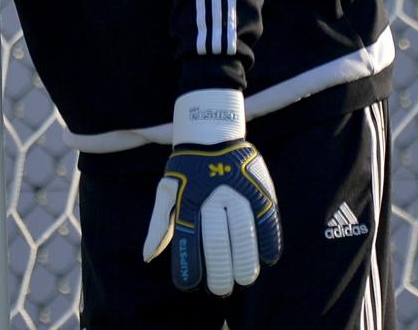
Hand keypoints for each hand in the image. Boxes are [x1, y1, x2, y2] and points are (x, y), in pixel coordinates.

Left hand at [142, 90, 282, 295]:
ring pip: (245, 234)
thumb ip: (160, 224)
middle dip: (220, 271)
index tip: (191, 286)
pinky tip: (267, 258)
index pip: (189, 242)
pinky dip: (269, 240)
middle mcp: (214, 197)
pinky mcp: (259, 186)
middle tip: (221, 288)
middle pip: (219, 243)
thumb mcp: (167, 190)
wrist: (212, 129)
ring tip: (245, 278)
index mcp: (188, 200)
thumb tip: (148, 258)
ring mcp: (239, 191)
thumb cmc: (187, 167)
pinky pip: (267, 218)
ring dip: (246, 261)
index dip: (190, 268)